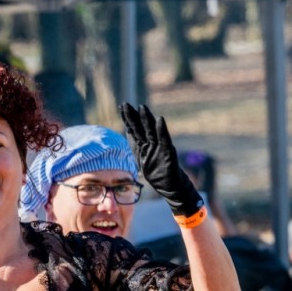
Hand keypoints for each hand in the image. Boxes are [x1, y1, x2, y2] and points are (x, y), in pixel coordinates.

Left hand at [118, 103, 201, 217]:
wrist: (170, 186)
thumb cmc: (157, 173)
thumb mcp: (141, 159)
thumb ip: (135, 146)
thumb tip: (128, 132)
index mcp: (144, 145)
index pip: (134, 129)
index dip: (128, 119)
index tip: (122, 107)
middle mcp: (151, 144)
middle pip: (141, 128)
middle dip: (133, 116)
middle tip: (125, 104)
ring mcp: (160, 148)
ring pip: (152, 131)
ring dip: (147, 120)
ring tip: (142, 107)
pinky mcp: (168, 153)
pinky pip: (165, 140)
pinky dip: (162, 130)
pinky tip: (160, 120)